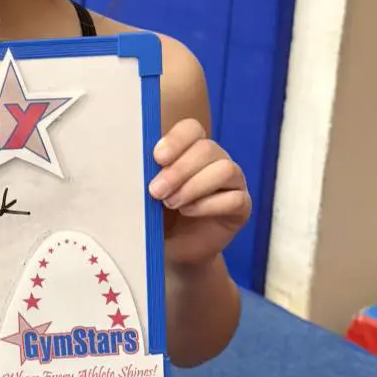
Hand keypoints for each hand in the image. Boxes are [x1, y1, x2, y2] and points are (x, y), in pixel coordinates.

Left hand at [149, 119, 250, 269]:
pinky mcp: (242, 206)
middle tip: (156, 191)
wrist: (174, 248)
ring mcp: (233, 182)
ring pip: (225, 170)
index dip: (176, 140)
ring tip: (171, 203)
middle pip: (207, 149)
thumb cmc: (160, 214)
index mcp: (191, 148)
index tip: (157, 158)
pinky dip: (208, 205)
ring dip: (194, 186)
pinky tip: (188, 212)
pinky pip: (234, 199)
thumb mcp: (148, 192)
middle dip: (179, 170)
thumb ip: (146, 174)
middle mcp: (216, 160)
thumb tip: (134, 163)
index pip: (192, 129)